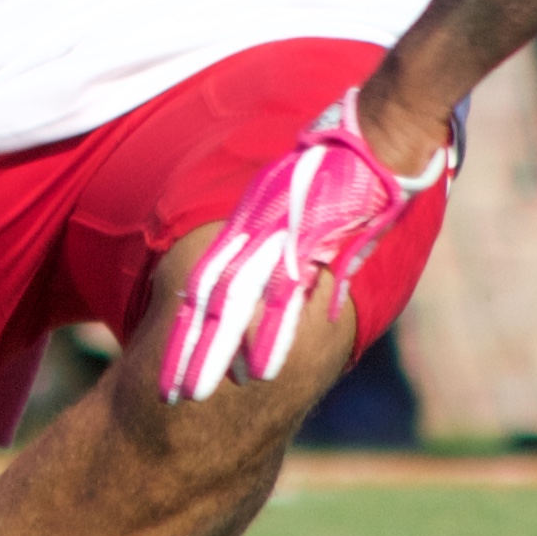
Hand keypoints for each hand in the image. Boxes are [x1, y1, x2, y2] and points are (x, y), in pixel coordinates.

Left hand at [160, 97, 459, 402]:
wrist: (367, 141)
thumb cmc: (339, 171)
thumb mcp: (294, 206)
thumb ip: (284, 246)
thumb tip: (287, 282)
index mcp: (248, 229)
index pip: (206, 283)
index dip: (187, 327)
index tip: (169, 366)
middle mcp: (253, 236)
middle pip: (210, 300)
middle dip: (189, 350)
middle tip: (169, 394)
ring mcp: (277, 241)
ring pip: (236, 305)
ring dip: (217, 352)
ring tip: (198, 393)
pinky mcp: (308, 246)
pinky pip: (283, 299)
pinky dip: (272, 337)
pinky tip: (260, 373)